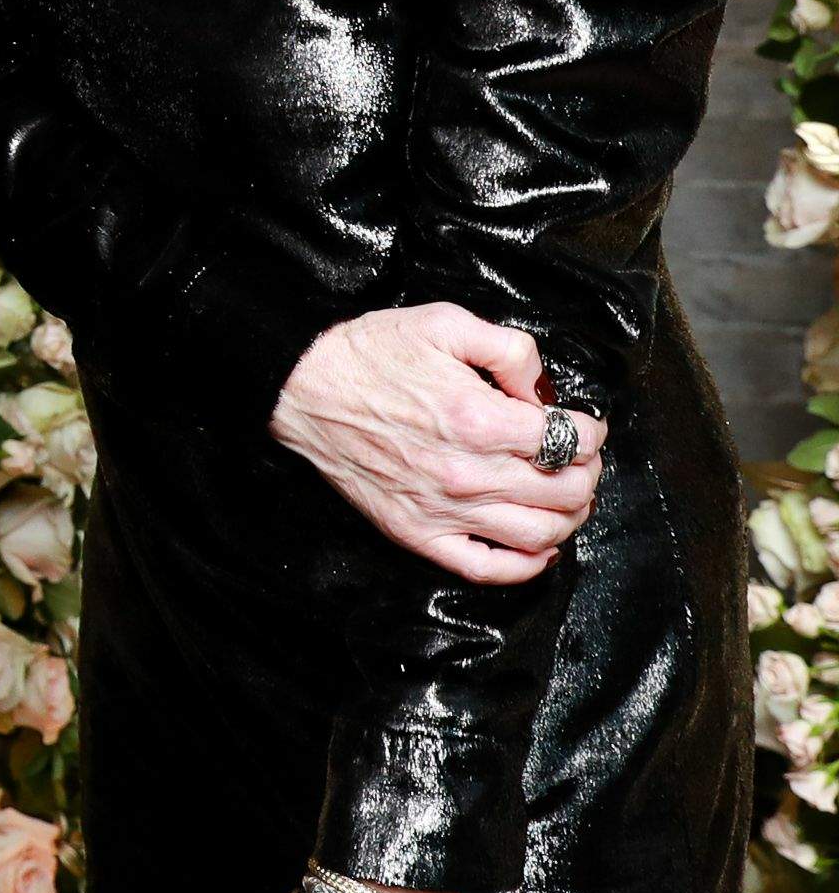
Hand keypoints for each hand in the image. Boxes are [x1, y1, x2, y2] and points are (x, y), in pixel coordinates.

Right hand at [270, 303, 602, 584]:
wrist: (301, 387)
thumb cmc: (369, 354)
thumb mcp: (444, 323)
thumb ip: (510, 349)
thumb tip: (544, 390)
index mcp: (479, 419)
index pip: (571, 440)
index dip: (591, 431)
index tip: (583, 424)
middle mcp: (468, 473)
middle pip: (566, 491)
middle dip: (586, 471)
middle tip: (578, 456)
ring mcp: (443, 511)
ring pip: (541, 535)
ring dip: (569, 517)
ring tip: (562, 494)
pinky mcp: (418, 534)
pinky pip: (489, 569)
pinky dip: (527, 565)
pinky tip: (538, 546)